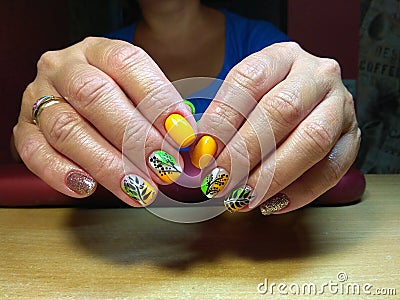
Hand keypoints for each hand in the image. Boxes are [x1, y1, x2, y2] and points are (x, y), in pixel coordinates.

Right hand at [13, 37, 196, 205]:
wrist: (75, 94)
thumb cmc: (118, 96)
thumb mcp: (141, 90)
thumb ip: (162, 113)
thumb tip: (188, 144)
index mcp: (99, 51)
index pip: (128, 64)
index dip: (158, 101)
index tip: (183, 135)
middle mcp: (65, 68)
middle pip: (94, 96)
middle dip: (134, 137)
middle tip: (162, 166)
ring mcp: (39, 97)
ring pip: (67, 129)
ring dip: (107, 164)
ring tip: (138, 188)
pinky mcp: (23, 128)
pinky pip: (34, 151)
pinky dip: (61, 173)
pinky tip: (87, 187)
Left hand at [194, 42, 360, 213]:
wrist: (304, 101)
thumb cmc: (263, 102)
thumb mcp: (239, 98)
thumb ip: (220, 123)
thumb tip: (201, 155)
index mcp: (281, 57)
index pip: (248, 81)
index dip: (223, 119)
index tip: (203, 152)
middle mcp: (316, 75)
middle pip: (282, 110)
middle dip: (246, 152)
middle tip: (220, 180)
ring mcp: (340, 104)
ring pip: (312, 140)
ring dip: (273, 175)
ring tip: (243, 196)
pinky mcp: (352, 136)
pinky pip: (332, 168)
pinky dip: (300, 191)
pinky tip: (272, 203)